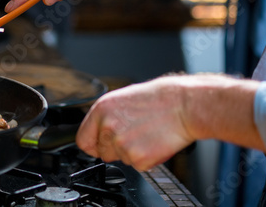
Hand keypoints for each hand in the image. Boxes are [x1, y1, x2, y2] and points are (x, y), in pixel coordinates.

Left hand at [76, 76, 193, 170]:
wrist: (182, 105)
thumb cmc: (157, 100)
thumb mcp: (121, 99)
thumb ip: (106, 117)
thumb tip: (97, 132)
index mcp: (101, 110)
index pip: (83, 140)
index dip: (93, 145)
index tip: (99, 146)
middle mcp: (108, 127)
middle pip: (103, 153)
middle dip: (116, 149)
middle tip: (135, 134)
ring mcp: (122, 144)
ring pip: (121, 159)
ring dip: (133, 153)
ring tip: (147, 134)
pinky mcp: (138, 158)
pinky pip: (137, 166)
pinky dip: (147, 159)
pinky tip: (154, 142)